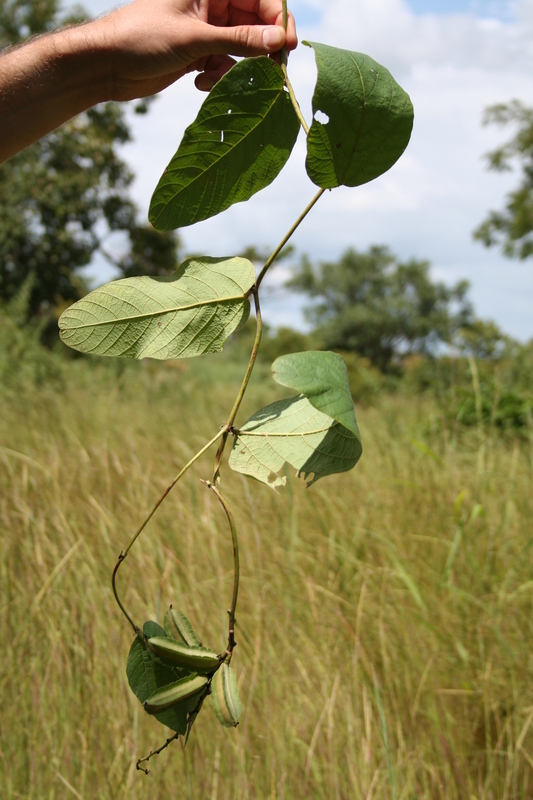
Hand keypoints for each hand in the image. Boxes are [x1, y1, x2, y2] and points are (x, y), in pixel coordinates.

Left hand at [98, 0, 297, 99]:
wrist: (106, 65)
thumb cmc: (141, 38)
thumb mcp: (194, 38)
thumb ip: (239, 39)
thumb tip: (278, 41)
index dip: (277, 18)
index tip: (286, 46)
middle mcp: (210, 4)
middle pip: (255, 22)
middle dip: (261, 48)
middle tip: (272, 72)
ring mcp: (205, 30)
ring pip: (241, 48)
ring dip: (238, 67)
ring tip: (220, 78)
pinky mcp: (198, 54)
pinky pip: (225, 65)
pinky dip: (219, 78)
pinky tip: (199, 83)